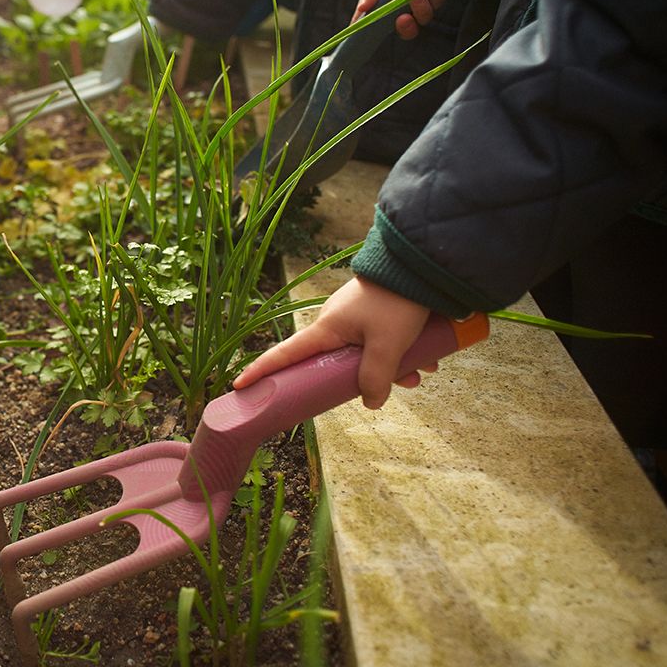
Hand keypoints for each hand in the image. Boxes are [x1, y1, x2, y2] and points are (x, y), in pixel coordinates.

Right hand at [233, 276, 433, 408]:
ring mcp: (355, 316)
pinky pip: (382, 341)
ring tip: (420, 373)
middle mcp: (335, 323)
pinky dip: (402, 353)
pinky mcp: (374, 311)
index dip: (261, 370)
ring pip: (367, 354)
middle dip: (368, 379)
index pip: (286, 353)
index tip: (238, 385)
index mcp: (326, 329)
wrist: (418, 264)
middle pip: (338, 363)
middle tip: (398, 384)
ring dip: (393, 368)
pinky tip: (427, 359)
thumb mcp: (387, 346)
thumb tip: (372, 402)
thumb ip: (376, 378)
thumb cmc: (395, 303)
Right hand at [353, 0, 443, 39]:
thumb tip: (363, 7)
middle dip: (405, 27)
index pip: (371, 20)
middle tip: (403, 18)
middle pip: (403, 28)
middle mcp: (400, 3)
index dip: (367, 32)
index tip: (364, 39)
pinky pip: (436, 4)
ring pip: (422, 18)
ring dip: (421, 8)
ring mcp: (418, 0)